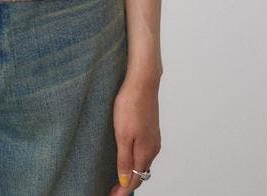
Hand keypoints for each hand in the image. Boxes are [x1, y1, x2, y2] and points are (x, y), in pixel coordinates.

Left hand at [107, 78, 160, 194]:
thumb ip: (125, 159)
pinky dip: (136, 159)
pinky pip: (144, 151)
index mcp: (146, 151)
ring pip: (144, 161)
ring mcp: (153, 137)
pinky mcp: (150, 128)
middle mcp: (153, 147)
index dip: (124, 190)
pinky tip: (128, 156)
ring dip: (133, 171)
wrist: (142, 82)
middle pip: (141, 172)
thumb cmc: (131, 105)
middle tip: (113, 189)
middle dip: (128, 182)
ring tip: (119, 177)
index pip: (136, 178)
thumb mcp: (123, 135)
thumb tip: (126, 181)